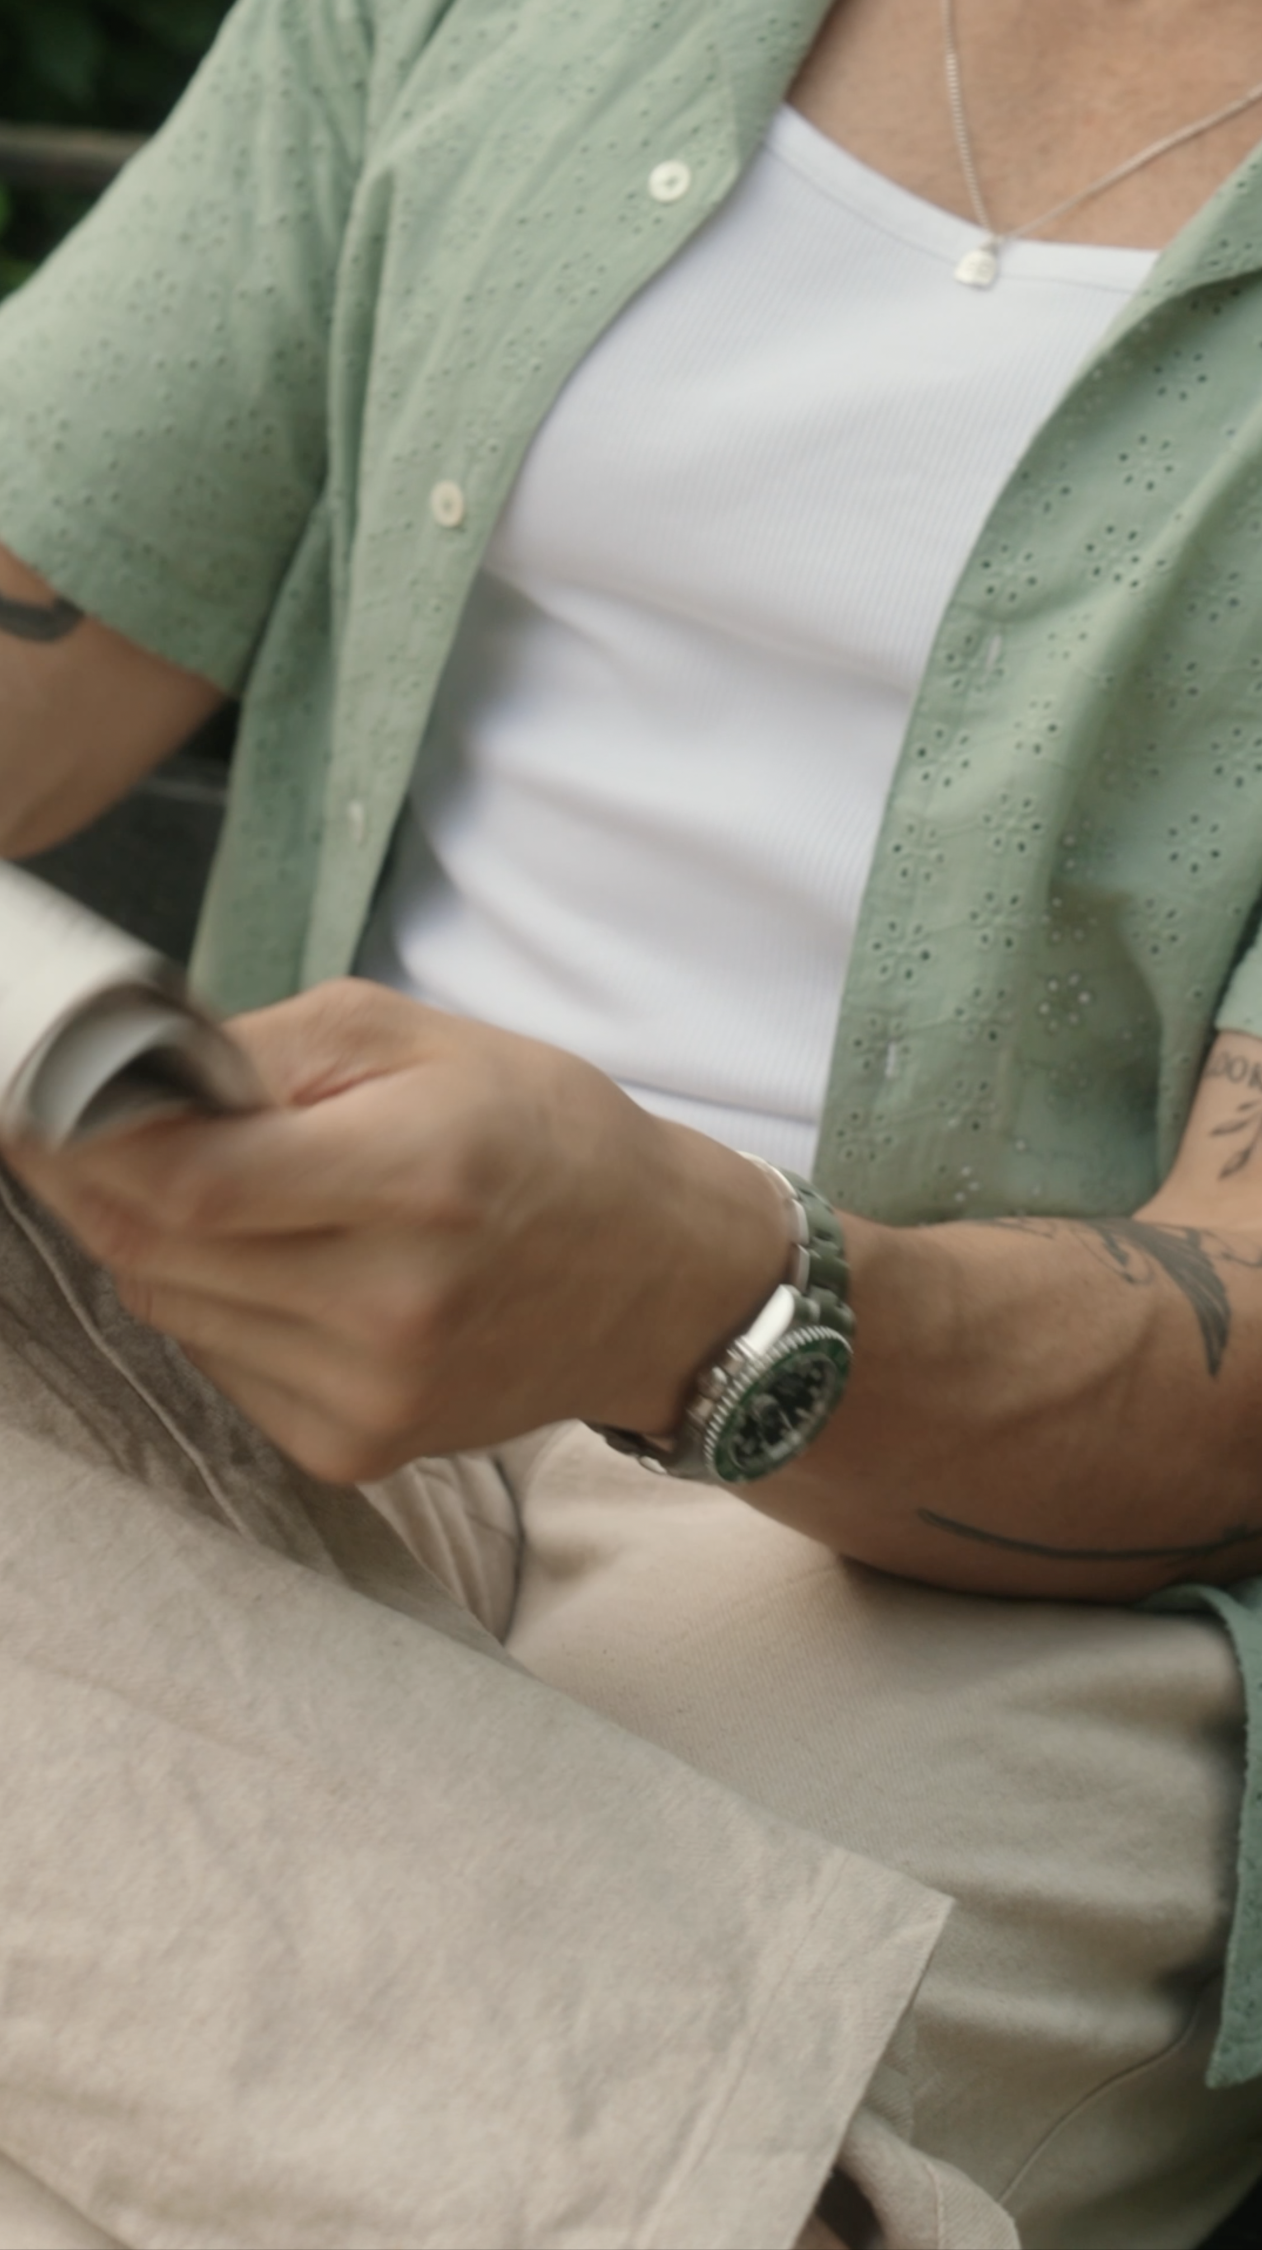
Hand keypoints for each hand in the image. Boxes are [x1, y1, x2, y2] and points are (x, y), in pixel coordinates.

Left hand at [9, 981, 787, 1481]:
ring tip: (223, 1193)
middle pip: (157, 1253)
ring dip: (159, 1243)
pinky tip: (280, 1267)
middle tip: (91, 1129)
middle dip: (101, 1184)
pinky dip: (215, 1306)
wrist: (660, 1282)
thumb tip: (131, 1078)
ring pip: (172, 1311)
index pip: (185, 1183)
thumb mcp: (424, 1039)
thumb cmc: (548, 1138)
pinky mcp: (359, 1448)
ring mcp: (374, 1395)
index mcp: (418, 1178)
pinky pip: (221, 1365)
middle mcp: (393, 1306)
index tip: (37, 1103)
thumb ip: (270, 1049)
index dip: (82, 1142)